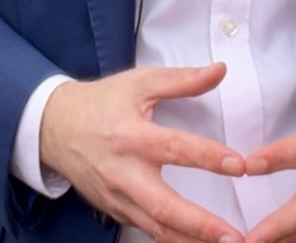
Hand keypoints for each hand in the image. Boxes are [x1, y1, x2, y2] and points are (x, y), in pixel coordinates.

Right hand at [38, 61, 248, 242]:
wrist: (54, 128)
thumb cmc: (101, 103)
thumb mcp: (139, 83)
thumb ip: (181, 80)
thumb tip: (220, 70)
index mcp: (131, 137)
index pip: (174, 149)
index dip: (208, 158)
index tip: (240, 166)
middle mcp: (123, 173)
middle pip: (164, 206)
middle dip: (200, 224)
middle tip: (233, 235)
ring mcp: (117, 197)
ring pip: (156, 228)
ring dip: (191, 241)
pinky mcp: (115, 211)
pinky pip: (147, 230)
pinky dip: (173, 240)